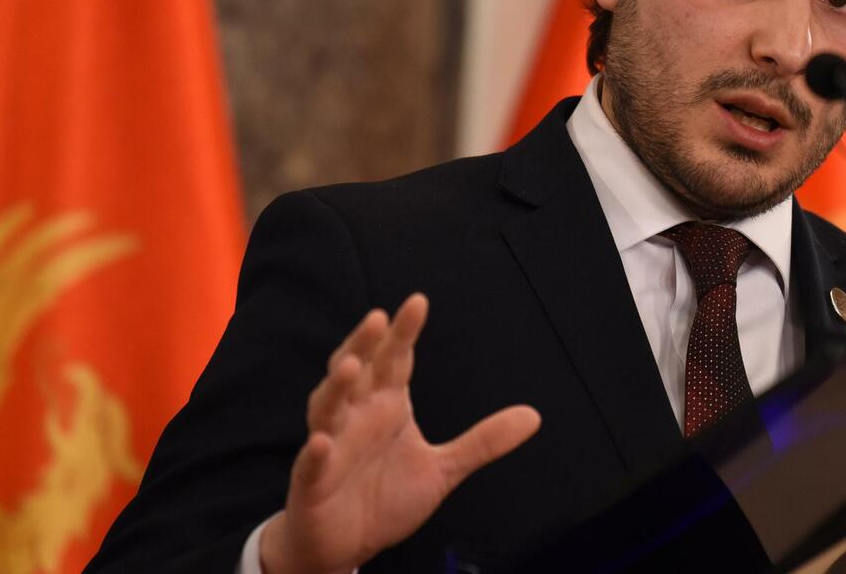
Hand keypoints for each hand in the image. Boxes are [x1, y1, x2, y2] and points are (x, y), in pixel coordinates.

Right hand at [259, 293, 540, 573]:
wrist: (349, 544)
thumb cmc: (387, 497)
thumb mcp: (443, 468)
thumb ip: (483, 440)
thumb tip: (534, 416)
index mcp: (386, 405)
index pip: (395, 360)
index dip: (404, 332)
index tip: (418, 302)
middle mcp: (356, 417)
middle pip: (357, 371)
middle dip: (364, 345)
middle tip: (378, 319)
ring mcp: (332, 445)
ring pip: (327, 407)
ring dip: (336, 387)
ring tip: (352, 367)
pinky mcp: (313, 481)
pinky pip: (311, 463)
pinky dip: (315, 452)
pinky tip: (322, 442)